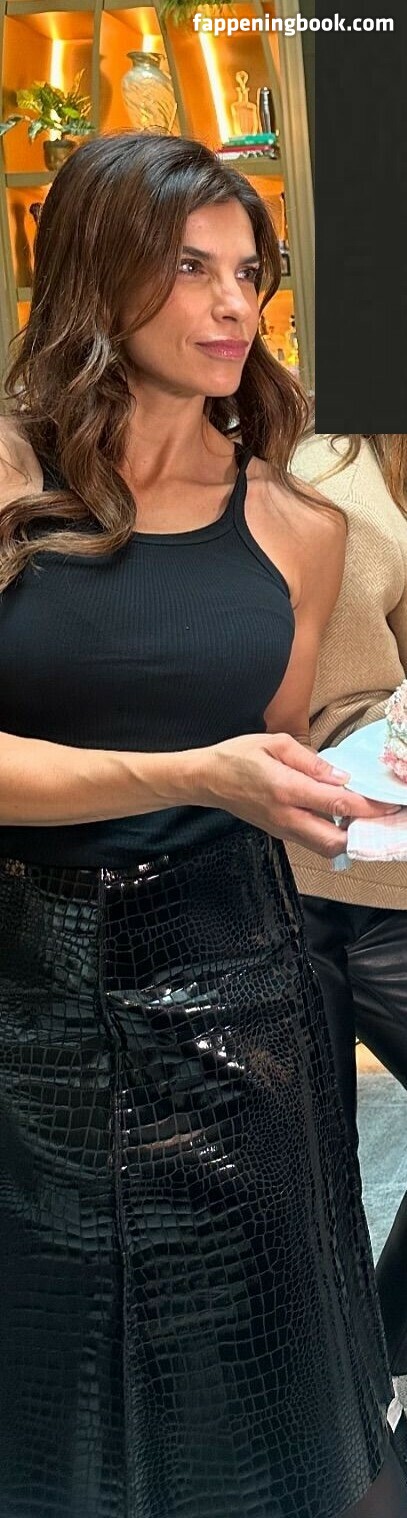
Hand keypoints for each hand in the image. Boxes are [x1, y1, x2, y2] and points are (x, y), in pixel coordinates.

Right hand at [196, 731, 397, 857]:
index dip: (368, 807)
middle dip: (362, 834)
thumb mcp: (274, 743)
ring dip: (348, 838)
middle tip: (379, 817)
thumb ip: (311, 761)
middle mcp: (286, 815)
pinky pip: (313, 842)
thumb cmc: (238, 756)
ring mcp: (282, 829)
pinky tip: (342, 820)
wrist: (206, 779)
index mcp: (286, 788)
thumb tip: (341, 777)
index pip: (337, 805)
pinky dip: (333, 836)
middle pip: (334, 842)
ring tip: (364, 819)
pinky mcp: (280, 834)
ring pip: (325, 848)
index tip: (389, 805)